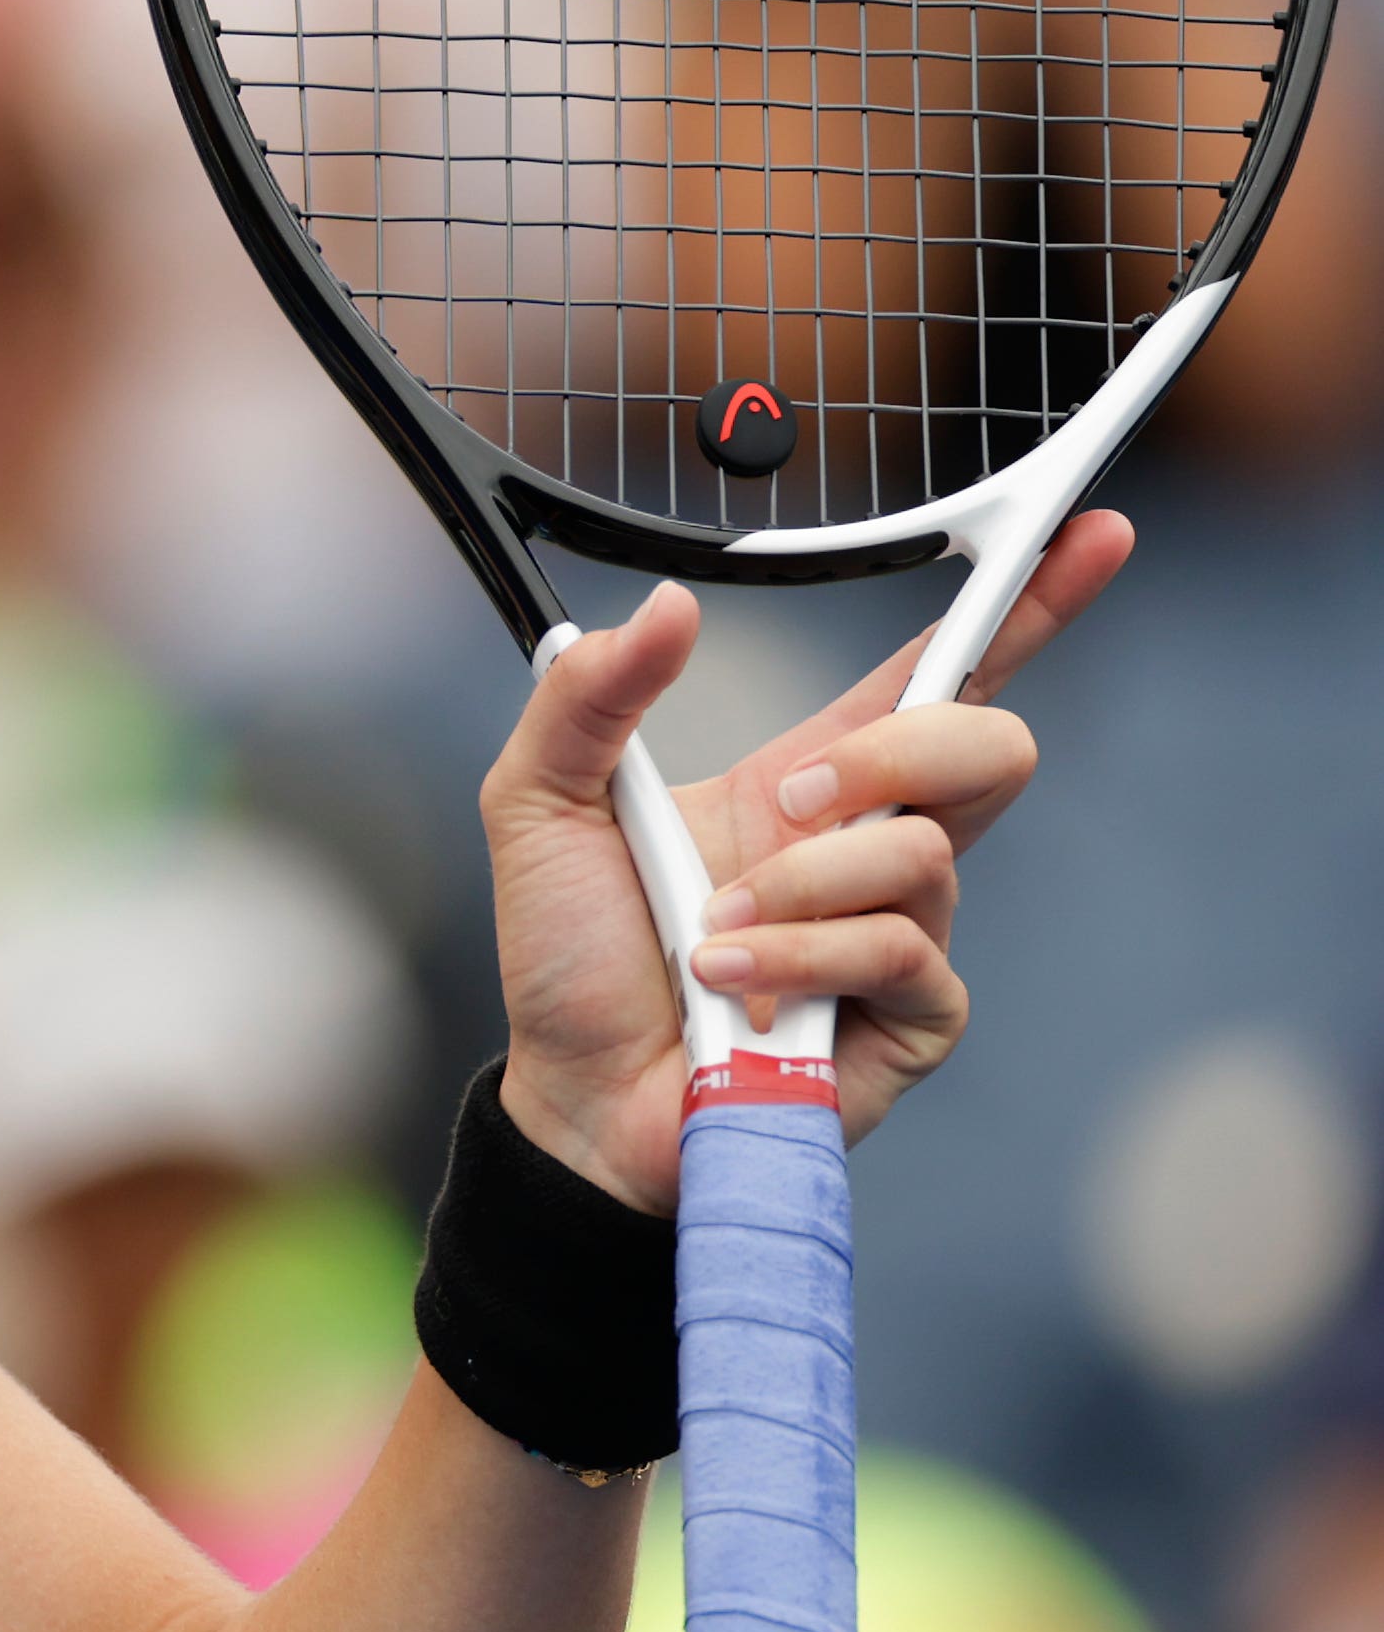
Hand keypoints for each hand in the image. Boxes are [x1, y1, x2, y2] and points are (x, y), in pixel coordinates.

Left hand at [480, 514, 1130, 1211]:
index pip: (938, 675)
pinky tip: (734, 991)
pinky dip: (800, 962)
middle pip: (986, 746)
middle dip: (893, 755)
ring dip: (797, 890)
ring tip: (708, 937)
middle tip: (788, 805)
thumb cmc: (569, 957)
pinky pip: (902, 954)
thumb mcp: (539, 804)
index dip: (1025, 607)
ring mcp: (903, 934)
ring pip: (923, 858)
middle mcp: (871, 851)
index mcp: (807, 783)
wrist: (570, 1096)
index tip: (1092, 534)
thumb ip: (586, 700)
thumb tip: (665, 606)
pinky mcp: (915, 1019)